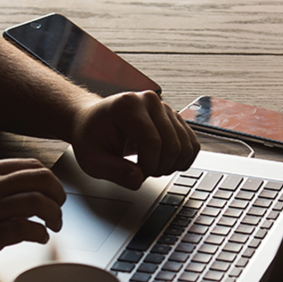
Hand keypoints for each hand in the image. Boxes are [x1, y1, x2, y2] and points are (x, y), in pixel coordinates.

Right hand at [0, 158, 65, 268]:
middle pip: (41, 180)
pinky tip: (40, 237)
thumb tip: (16, 187)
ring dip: (54, 215)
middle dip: (59, 194)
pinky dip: (40, 234)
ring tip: (54, 225)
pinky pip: (25, 229)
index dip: (49, 179)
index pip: (30, 166)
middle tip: (60, 206)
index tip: (53, 191)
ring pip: (38, 203)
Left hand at [68, 91, 199, 189]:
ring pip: (185, 145)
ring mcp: (165, 107)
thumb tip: (137, 180)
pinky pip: (191, 143)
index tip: (136, 174)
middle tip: (143, 172)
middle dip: (160, 167)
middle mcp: (150, 101)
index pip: (152, 142)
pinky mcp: (174, 117)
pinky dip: (182, 159)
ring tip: (151, 166)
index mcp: (127, 106)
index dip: (148, 167)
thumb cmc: (90, 136)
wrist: (93, 120)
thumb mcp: (92, 159)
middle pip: (172, 145)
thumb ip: (113, 171)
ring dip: (172, 165)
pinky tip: (164, 162)